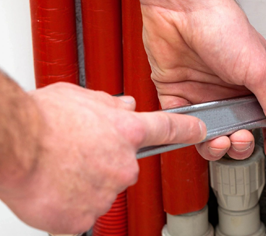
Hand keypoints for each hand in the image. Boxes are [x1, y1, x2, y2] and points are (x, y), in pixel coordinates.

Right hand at [0, 83, 204, 233]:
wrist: (14, 145)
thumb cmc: (42, 120)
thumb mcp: (80, 97)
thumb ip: (110, 104)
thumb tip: (126, 105)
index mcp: (125, 131)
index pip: (168, 128)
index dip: (188, 129)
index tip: (200, 130)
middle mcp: (123, 163)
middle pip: (127, 167)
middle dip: (108, 162)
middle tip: (80, 154)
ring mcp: (107, 191)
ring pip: (104, 189)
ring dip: (88, 182)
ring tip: (62, 168)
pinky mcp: (86, 216)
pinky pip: (85, 211)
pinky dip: (72, 203)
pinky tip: (56, 187)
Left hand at [106, 0, 265, 159]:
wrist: (180, 9)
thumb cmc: (221, 25)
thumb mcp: (257, 67)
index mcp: (253, 84)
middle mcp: (229, 91)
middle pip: (239, 132)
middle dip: (242, 145)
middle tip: (241, 140)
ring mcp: (203, 94)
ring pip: (211, 134)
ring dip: (216, 145)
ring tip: (220, 141)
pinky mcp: (177, 95)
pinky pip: (183, 124)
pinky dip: (189, 133)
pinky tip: (196, 131)